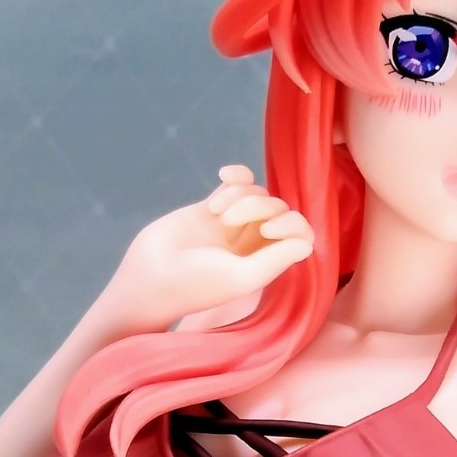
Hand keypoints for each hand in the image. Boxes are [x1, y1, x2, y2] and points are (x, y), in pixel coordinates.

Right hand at [103, 165, 313, 329]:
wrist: (150, 276)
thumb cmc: (196, 284)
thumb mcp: (242, 278)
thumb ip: (276, 261)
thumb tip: (307, 243)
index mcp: (267, 263)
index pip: (300, 235)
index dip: (292, 224)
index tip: (268, 228)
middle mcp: (254, 244)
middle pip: (278, 209)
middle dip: (259, 206)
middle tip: (229, 222)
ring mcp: (234, 225)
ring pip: (257, 194)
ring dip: (239, 195)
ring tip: (216, 213)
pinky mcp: (212, 209)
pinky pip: (236, 183)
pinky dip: (237, 176)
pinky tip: (225, 173)